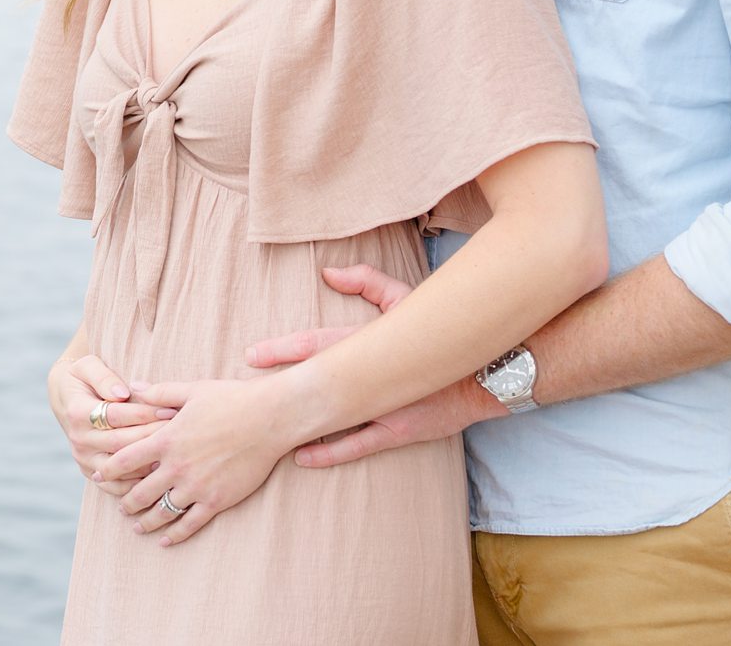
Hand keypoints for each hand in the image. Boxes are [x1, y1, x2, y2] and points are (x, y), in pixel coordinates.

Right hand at [48, 354, 175, 484]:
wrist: (65, 399)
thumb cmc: (82, 378)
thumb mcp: (87, 366)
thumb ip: (104, 377)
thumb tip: (122, 393)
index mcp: (78, 412)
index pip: (116, 416)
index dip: (145, 413)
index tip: (170, 408)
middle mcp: (80, 439)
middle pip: (122, 442)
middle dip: (153, 436)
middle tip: (180, 431)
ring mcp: (84, 459)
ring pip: (121, 467)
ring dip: (148, 461)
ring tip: (175, 453)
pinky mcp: (91, 472)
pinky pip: (116, 486)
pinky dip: (137, 484)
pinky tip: (160, 474)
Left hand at [100, 375, 304, 546]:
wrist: (269, 418)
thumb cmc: (232, 399)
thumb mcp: (192, 390)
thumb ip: (160, 393)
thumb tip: (134, 387)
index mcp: (167, 439)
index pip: (126, 459)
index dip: (109, 469)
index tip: (97, 475)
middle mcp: (177, 466)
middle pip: (140, 492)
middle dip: (126, 502)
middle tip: (121, 507)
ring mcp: (197, 486)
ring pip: (162, 512)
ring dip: (146, 521)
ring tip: (137, 527)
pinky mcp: (217, 500)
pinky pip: (190, 523)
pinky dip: (175, 534)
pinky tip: (166, 540)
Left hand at [244, 262, 499, 469]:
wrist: (485, 370)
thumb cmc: (439, 330)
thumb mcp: (406, 298)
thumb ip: (367, 281)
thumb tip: (328, 273)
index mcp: (371, 341)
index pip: (319, 343)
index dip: (284, 349)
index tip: (252, 354)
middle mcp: (374, 376)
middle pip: (317, 382)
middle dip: (279, 387)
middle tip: (245, 393)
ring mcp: (385, 406)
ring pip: (333, 417)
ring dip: (300, 421)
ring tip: (265, 427)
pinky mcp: (398, 431)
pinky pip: (357, 445)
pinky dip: (328, 453)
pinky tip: (302, 456)